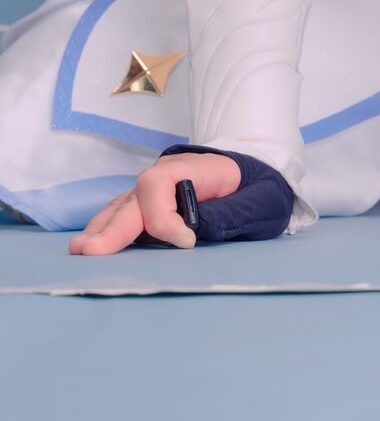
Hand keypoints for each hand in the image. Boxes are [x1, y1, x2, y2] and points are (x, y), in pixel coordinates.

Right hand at [68, 153, 241, 254]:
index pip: (160, 186)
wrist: (255, 173)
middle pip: (134, 200)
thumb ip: (227, 213)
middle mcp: (165, 176)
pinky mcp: (149, 204)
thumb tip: (194, 229)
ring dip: (102, 230)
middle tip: (92, 252)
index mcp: (192, 168)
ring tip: (81, 249)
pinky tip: (90, 242)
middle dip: (113, 229)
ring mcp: (154, 190)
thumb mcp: (257, 200)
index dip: (165, 218)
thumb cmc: (257, 188)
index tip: (187, 242)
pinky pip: (122, 213)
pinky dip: (106, 227)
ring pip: (123, 208)